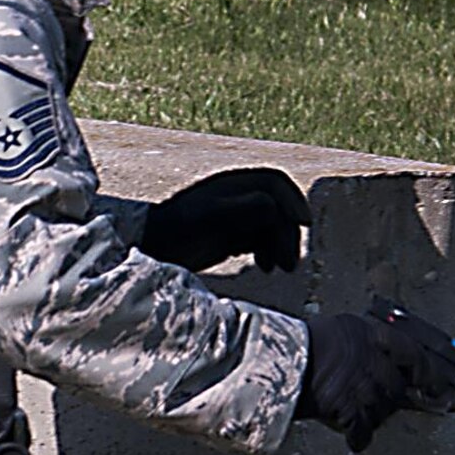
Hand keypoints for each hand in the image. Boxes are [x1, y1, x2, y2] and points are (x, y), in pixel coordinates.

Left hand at [138, 167, 310, 272]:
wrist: (150, 249)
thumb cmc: (175, 230)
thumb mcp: (208, 217)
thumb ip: (240, 208)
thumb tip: (272, 206)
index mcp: (232, 185)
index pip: (274, 185)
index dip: (293, 201)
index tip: (304, 224)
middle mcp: (236, 198)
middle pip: (277, 209)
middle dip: (287, 234)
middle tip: (291, 265)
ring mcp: (234, 218)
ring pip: (271, 227)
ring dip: (280, 246)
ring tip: (280, 269)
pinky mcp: (229, 237)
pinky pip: (260, 240)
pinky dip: (267, 253)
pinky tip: (264, 267)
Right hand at [294, 312, 454, 452]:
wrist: (276, 361)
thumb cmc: (300, 343)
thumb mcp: (339, 330)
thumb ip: (364, 344)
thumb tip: (380, 360)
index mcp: (371, 335)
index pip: (413, 354)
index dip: (427, 372)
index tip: (435, 383)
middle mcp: (374, 361)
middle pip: (397, 388)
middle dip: (389, 398)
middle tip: (374, 401)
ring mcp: (364, 387)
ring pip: (381, 411)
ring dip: (371, 416)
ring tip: (353, 412)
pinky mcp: (351, 410)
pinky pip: (363, 431)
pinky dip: (358, 437)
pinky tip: (354, 439)